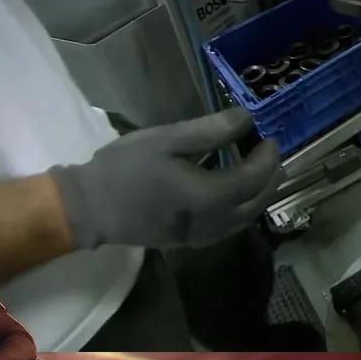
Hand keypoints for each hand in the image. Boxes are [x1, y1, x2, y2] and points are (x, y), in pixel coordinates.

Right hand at [49, 108, 281, 250]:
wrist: (89, 209)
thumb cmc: (125, 169)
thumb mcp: (167, 140)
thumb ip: (211, 130)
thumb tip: (246, 117)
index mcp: (211, 197)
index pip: (255, 178)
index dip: (268, 157)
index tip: (270, 138)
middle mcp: (214, 223)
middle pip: (258, 203)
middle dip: (271, 178)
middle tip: (271, 154)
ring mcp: (202, 237)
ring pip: (246, 219)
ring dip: (259, 196)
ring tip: (259, 172)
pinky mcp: (189, 242)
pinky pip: (229, 228)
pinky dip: (242, 210)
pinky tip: (234, 195)